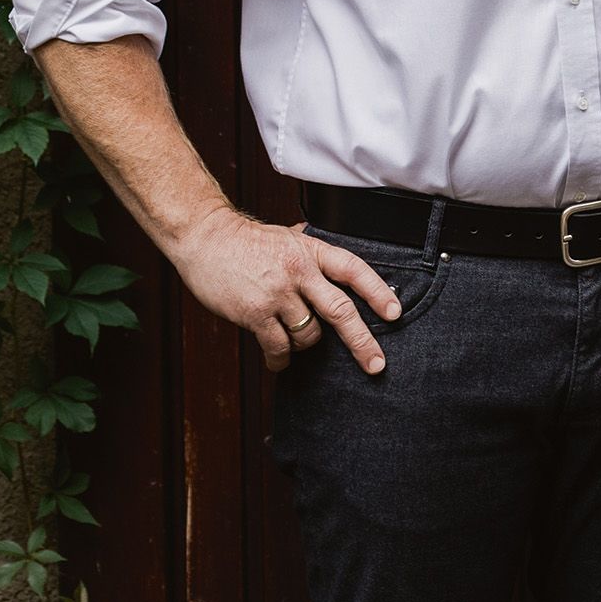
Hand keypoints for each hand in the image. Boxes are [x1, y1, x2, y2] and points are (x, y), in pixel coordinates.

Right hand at [170, 207, 401, 373]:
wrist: (205, 238)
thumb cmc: (247, 240)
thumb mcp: (288, 236)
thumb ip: (312, 252)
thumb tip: (337, 266)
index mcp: (312, 250)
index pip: (354, 270)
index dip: (378, 292)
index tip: (395, 313)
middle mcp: (300, 271)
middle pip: (341, 311)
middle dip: (362, 341)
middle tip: (377, 364)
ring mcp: (277, 293)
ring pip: (308, 334)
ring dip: (304, 343)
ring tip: (291, 337)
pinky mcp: (254, 313)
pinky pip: (278, 346)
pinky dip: (281, 358)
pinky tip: (279, 359)